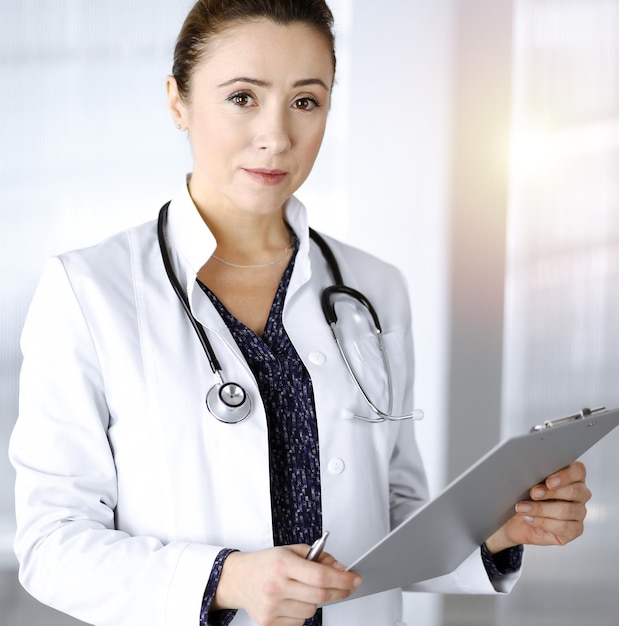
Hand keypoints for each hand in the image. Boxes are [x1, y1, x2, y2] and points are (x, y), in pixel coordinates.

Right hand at [212, 544, 361, 624]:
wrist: (238, 579)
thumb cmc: (265, 563)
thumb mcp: (290, 550)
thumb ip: (317, 557)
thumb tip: (340, 569)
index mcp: (282, 564)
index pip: (320, 576)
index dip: (343, 579)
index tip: (355, 578)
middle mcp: (276, 586)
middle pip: (320, 596)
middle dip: (340, 591)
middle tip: (348, 586)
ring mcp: (272, 607)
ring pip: (312, 610)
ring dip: (316, 600)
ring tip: (302, 589)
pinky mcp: (269, 623)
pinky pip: (300, 621)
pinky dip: (302, 611)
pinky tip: (292, 600)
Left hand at [485, 461, 590, 554]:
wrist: (515, 521)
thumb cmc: (522, 496)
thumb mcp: (524, 483)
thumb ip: (533, 475)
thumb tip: (528, 471)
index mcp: (571, 476)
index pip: (578, 471)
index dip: (565, 476)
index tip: (549, 482)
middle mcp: (579, 493)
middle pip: (575, 491)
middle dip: (551, 493)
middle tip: (533, 493)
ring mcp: (579, 512)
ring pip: (567, 510)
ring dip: (541, 509)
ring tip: (523, 508)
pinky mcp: (575, 530)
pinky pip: (563, 527)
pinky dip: (543, 522)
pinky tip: (529, 518)